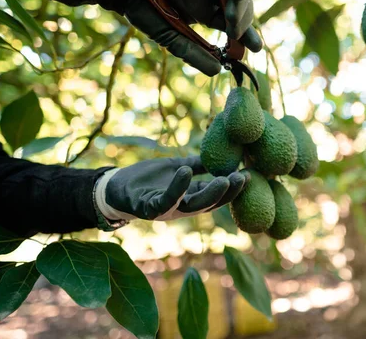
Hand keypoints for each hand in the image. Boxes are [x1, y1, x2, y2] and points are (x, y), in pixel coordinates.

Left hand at [94, 156, 247, 221]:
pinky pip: (166, 199)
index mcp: (190, 197)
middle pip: (210, 203)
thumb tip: (216, 156)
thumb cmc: (146, 179)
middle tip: (244, 177)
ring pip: (193, 205)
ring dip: (210, 193)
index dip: (233, 187)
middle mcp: (182, 207)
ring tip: (223, 178)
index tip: (250, 174)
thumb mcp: (175, 168)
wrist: (115, 187)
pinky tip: (186, 171)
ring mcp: (167, 210)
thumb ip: (195, 165)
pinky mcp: (150, 208)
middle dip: (228, 192)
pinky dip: (178, 188)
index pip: (216, 195)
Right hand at [123, 0, 262, 76]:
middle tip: (238, 35)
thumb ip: (193, 52)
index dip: (246, 35)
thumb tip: (216, 71)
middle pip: (240, 6)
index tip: (255, 48)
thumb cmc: (146, 9)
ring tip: (234, 21)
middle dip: (243, 21)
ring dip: (240, 3)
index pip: (234, 24)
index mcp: (209, 12)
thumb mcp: (172, 36)